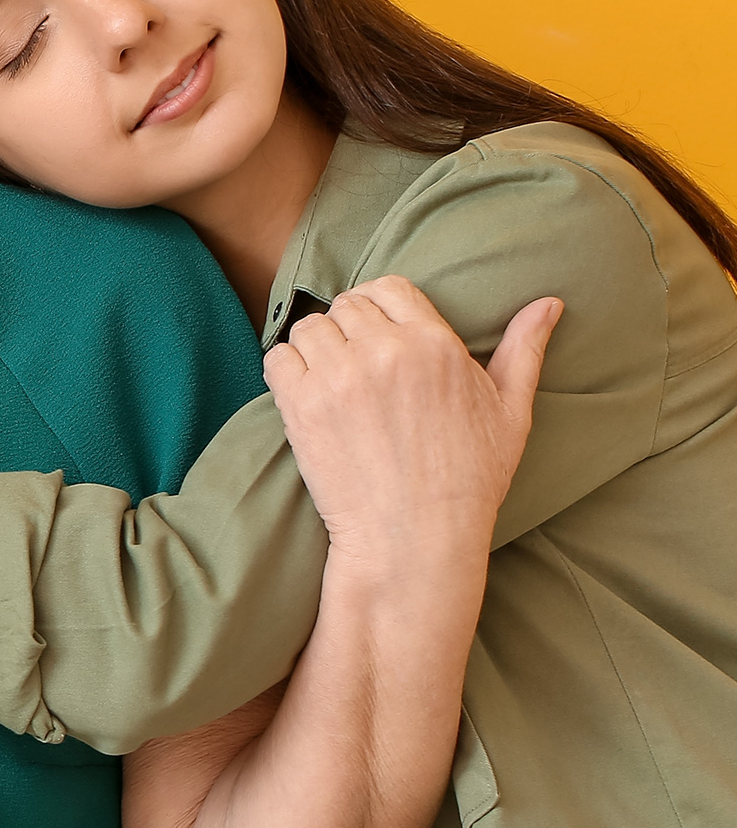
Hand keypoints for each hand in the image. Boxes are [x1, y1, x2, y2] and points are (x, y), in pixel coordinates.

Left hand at [262, 275, 561, 563]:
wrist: (415, 539)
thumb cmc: (469, 480)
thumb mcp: (511, 413)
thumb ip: (525, 350)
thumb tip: (549, 303)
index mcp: (434, 344)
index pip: (389, 288)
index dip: (380, 308)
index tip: (380, 337)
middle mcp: (385, 351)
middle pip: (346, 306)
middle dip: (350, 331)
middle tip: (359, 369)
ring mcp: (340, 376)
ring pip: (309, 328)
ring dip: (316, 349)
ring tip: (334, 383)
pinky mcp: (302, 404)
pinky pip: (277, 358)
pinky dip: (287, 372)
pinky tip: (309, 397)